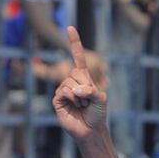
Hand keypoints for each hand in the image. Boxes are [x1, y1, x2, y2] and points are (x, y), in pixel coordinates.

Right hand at [51, 26, 107, 140]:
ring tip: (82, 106)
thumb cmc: (98, 114)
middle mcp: (72, 82)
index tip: (70, 28)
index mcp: (84, 78)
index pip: (78, 58)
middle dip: (85, 87)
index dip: (74, 43)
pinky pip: (63, 92)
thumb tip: (75, 90)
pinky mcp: (57, 99)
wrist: (91, 130)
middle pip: (75, 72)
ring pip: (69, 83)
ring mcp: (64, 90)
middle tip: (88, 100)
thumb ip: (92, 90)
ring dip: (80, 97)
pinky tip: (75, 107)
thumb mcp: (101, 98)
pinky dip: (72, 99)